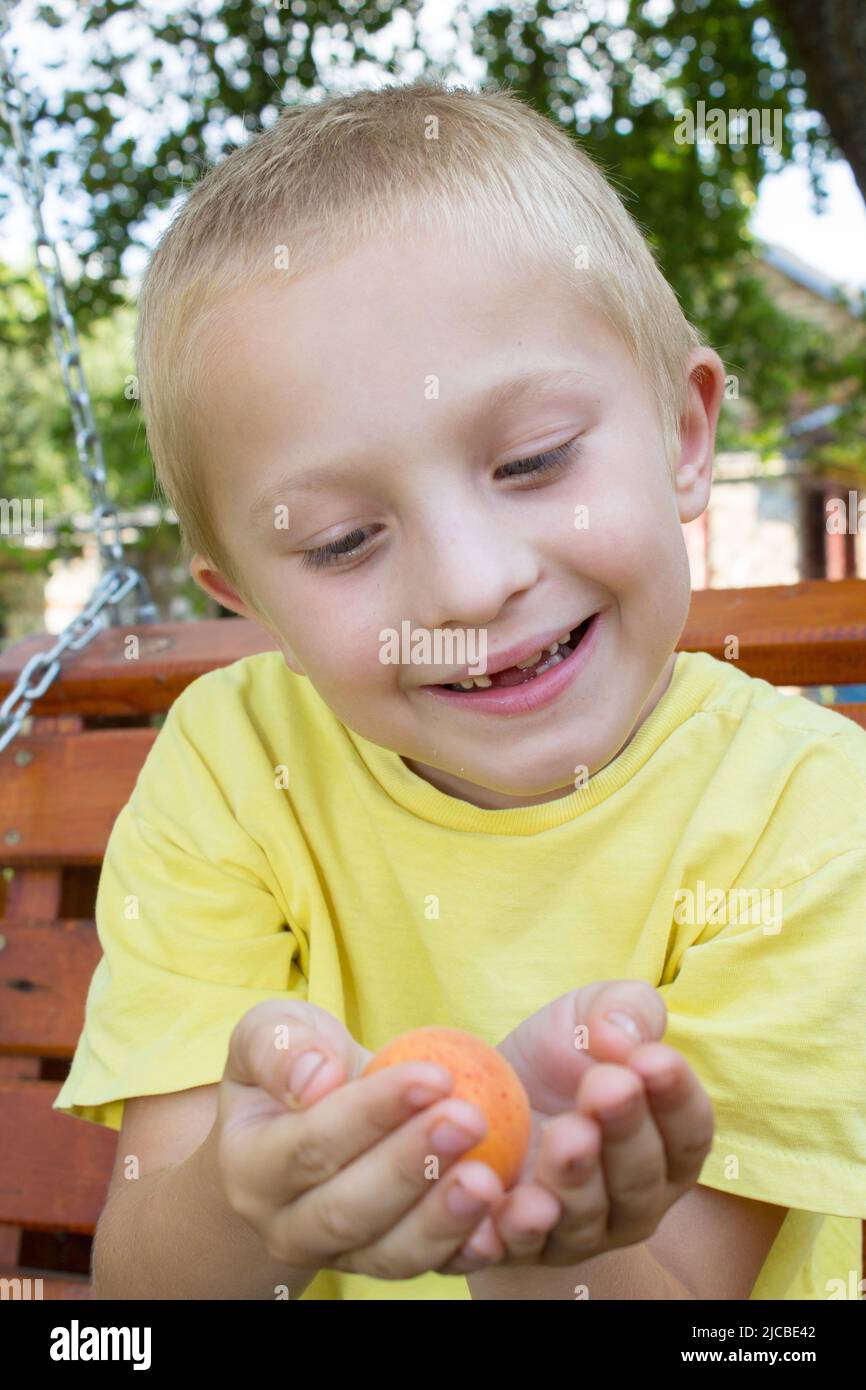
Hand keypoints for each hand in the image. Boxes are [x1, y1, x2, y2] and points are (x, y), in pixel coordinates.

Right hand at [216, 999, 512, 1278]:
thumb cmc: (295, 1061)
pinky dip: (466, 1250)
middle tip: (470, 1119)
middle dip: (413, 1166)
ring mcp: (341, 1256)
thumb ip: (278, 1046)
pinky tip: (503, 1219)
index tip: (434, 1075)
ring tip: (490, 1180)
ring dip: (443, 1219)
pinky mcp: (390, 1262)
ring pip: (391, 1254)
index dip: (371, 1114)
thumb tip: (313, 1079)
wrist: (312, 1113)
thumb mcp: (271, 1031)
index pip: (310, 1146)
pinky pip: (430, 1269)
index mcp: (250, 1169)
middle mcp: (288, 1227)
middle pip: (350, 1210)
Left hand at [459, 982, 714, 1268]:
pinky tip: (510, 1205)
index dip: (675, 1096)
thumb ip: (624, 1011)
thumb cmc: (554, 1056)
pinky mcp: (521, 1249)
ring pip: (587, 1218)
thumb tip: (623, 1036)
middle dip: (625, 1131)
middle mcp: (633, 1201)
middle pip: (640, 1178)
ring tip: (563, 1137)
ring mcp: (578, 1232)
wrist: (478, 1098)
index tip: (651, 1059)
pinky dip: (515, 1232)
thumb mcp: (588, 1015)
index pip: (688, 1131)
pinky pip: (520, 1250)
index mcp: (666, 1145)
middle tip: (605, 1088)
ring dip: (576, 1180)